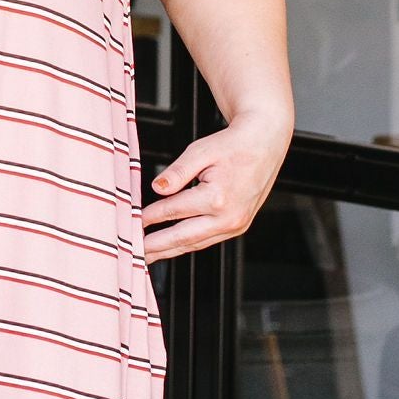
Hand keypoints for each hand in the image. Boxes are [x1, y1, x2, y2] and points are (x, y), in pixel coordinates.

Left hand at [141, 113, 290, 262]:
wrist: (265, 143)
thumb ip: (178, 171)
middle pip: (183, 237)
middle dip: (156, 246)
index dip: (150, 216)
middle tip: (134, 253)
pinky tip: (173, 246)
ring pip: (195, 244)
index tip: (133, 221)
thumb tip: (158, 188)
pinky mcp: (239, 226)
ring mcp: (236, 225)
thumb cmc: (234, 144)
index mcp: (218, 197)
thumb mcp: (201, 150)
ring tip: (149, 255)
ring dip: (170, 251)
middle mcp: (229, 217)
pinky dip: (188, 244)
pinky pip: (208, 240)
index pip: (174, 211)